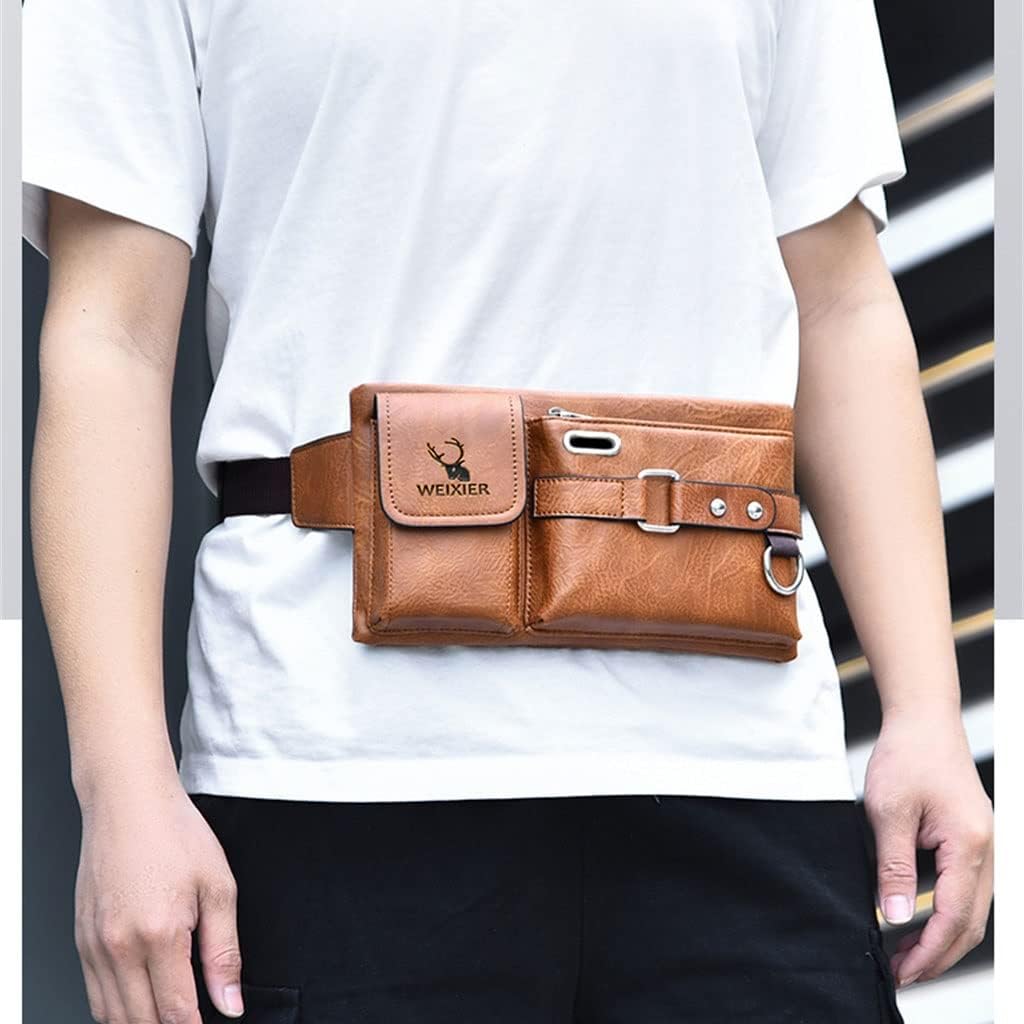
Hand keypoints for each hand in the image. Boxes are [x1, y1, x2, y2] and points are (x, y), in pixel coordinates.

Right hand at [74, 775, 242, 1022]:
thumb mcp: (218, 886)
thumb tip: (231, 1001)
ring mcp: (93, 946)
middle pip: (140, 1021)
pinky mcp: (80, 939)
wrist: (129, 801)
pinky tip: (139, 1002)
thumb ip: (224, 951)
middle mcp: (119, 946)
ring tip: (168, 1015)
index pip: (175, 1011)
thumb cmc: (175, 833)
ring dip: (140, 1023)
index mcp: (159, 933)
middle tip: (192, 1019)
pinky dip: (115, 1009)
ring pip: (112, 1015)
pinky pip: (94, 994)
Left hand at [863, 707, 992, 987]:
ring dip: (944, 937)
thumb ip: (893, 866)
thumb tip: (895, 915)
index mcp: (969, 845)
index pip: (953, 917)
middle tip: (902, 973)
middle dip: (938, 955)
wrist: (924, 720)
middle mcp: (987, 850)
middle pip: (971, 923)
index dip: (928, 952)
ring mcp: (984, 846)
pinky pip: (967, 890)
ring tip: (907, 955)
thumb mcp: (888, 811)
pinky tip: (921, 919)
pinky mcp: (972, 840)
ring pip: (973, 910)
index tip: (901, 972)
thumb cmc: (907, 756)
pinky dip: (948, 913)